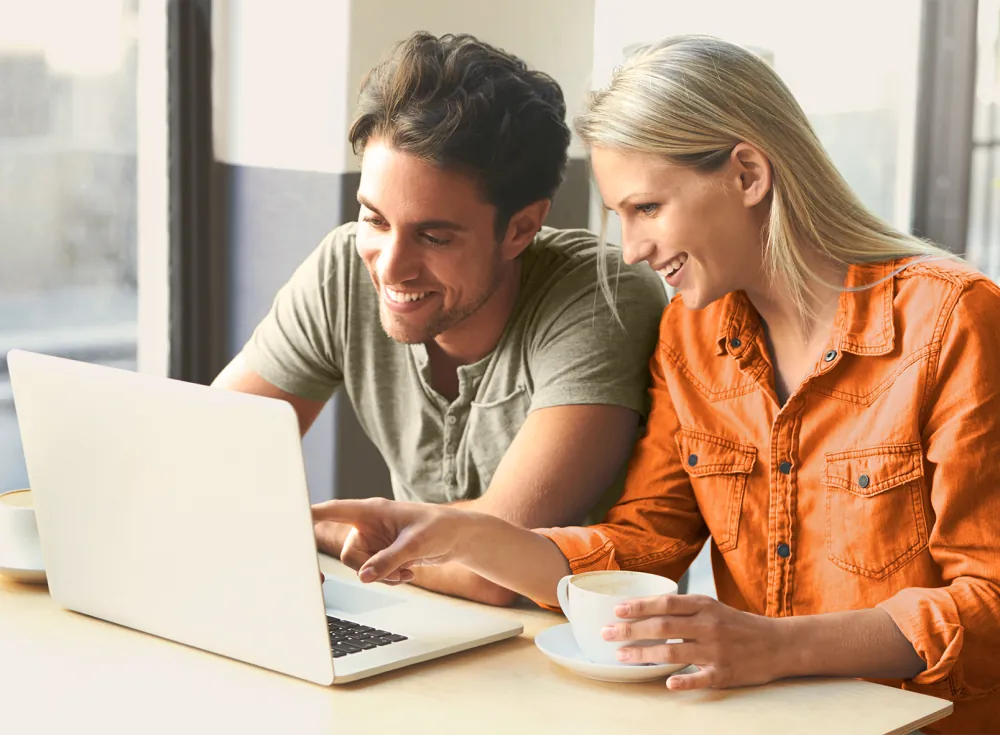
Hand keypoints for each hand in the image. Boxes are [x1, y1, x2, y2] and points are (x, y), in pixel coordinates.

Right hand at [310, 498, 467, 583]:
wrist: (457, 538)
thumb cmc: (440, 528)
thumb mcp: (414, 545)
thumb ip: (388, 560)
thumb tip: (363, 577)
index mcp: (372, 510)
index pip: (334, 511)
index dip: (311, 515)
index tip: (288, 518)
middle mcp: (367, 525)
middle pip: (348, 553)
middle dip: (368, 568)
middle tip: (396, 571)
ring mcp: (373, 541)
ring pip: (360, 567)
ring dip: (382, 576)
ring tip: (406, 571)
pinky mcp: (380, 553)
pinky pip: (372, 573)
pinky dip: (388, 577)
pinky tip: (408, 572)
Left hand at [601, 594, 783, 689]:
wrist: (778, 644)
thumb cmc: (736, 624)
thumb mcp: (712, 607)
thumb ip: (683, 609)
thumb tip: (643, 611)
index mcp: (704, 606)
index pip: (665, 603)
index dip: (639, 606)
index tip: (616, 610)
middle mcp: (708, 625)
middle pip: (663, 626)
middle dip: (631, 630)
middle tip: (606, 633)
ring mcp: (716, 651)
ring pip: (673, 652)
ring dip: (643, 654)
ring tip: (621, 656)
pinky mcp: (724, 674)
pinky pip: (699, 678)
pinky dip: (683, 680)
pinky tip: (666, 682)